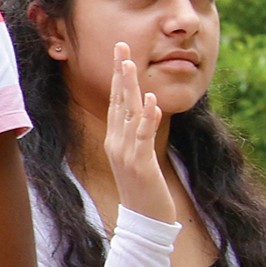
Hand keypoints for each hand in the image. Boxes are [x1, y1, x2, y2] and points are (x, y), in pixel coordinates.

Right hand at [104, 42, 174, 223]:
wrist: (144, 220)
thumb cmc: (144, 190)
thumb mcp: (137, 159)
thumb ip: (138, 135)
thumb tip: (144, 112)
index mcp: (115, 140)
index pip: (115, 102)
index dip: (117, 77)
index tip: (120, 53)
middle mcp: (116, 142)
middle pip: (117, 101)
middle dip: (119, 72)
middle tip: (120, 46)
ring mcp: (125, 153)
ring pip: (127, 114)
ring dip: (129, 88)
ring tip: (131, 64)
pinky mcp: (140, 164)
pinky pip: (143, 136)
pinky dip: (146, 118)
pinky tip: (151, 102)